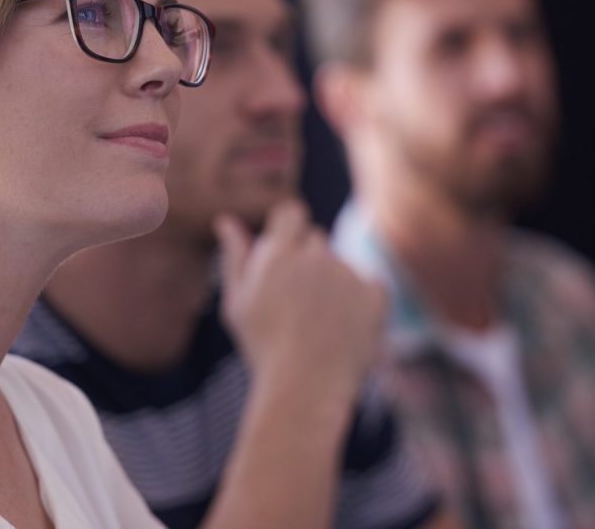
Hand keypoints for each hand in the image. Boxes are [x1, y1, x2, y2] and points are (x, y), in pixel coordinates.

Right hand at [215, 198, 386, 412]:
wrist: (304, 389)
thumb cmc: (262, 347)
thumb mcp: (237, 302)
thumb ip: (235, 256)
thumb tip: (227, 221)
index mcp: (279, 253)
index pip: (291, 211)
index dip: (289, 229)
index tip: (285, 254)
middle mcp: (316, 255)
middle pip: (315, 240)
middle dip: (307, 262)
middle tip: (296, 304)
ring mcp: (348, 274)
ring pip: (341, 266)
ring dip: (332, 284)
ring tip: (318, 325)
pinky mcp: (375, 294)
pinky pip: (370, 285)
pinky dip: (361, 301)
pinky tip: (343, 328)